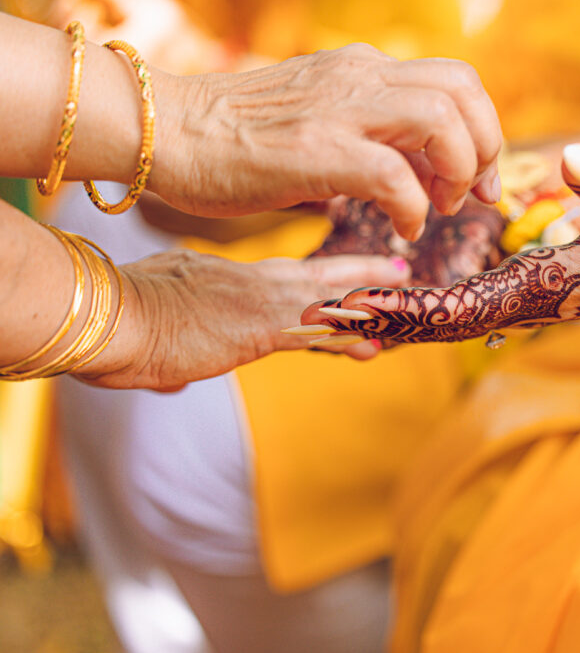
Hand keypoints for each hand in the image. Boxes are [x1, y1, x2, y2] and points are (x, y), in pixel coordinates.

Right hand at [76, 249, 408, 389]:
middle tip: (396, 268)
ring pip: (327, 298)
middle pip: (315, 276)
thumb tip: (174, 383)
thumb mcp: (145, 336)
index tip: (336, 283)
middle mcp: (245, 280)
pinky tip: (374, 346)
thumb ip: (169, 357)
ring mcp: (257, 299)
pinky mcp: (261, 327)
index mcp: (217, 276)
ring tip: (404, 299)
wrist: (103, 315)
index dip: (312, 284)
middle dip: (357, 275)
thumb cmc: (110, 324)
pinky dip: (348, 339)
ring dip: (368, 302)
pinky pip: (318, 332)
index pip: (277, 279)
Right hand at [150, 44, 502, 239]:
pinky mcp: (315, 150)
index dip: (483, 130)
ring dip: (456, 172)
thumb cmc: (240, 137)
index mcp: (362, 70)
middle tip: (472, 196)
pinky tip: (403, 227)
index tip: (479, 179)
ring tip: (437, 209)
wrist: (168, 131)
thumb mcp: (321, 117)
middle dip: (485, 148)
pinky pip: (395, 174)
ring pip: (441, 120)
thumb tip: (423, 168)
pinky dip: (413, 207)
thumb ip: (374, 131)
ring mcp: (338, 110)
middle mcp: (358, 78)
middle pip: (462, 90)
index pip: (455, 80)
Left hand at [299, 145, 579, 342]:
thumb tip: (569, 159)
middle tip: (315, 318)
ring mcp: (533, 294)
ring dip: (397, 314)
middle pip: (442, 321)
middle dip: (384, 321)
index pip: (463, 309)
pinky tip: (395, 290)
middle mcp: (533, 300)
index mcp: (549, 288)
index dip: (407, 309)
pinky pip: (471, 297)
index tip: (351, 307)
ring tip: (338, 308)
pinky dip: (427, 300)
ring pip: (451, 313)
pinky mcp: (538, 281)